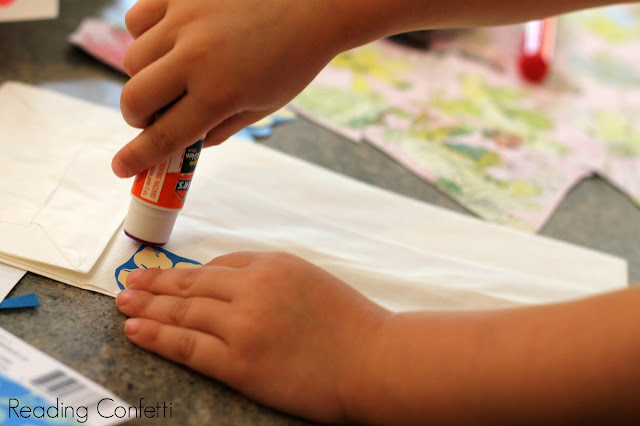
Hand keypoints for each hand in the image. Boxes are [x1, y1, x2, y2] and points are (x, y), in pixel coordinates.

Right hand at [112, 0, 341, 177]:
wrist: (313, 4)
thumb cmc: (293, 59)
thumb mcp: (263, 107)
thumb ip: (220, 129)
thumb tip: (185, 142)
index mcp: (219, 94)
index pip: (164, 136)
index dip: (137, 158)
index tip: (121, 167)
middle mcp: (195, 57)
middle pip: (134, 100)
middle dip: (137, 118)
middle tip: (154, 117)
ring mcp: (184, 21)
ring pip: (132, 60)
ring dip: (144, 77)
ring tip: (174, 73)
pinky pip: (136, 19)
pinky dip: (145, 36)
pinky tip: (170, 40)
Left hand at [115, 251, 390, 422]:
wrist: (376, 360)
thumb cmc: (353, 323)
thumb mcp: (311, 281)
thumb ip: (271, 277)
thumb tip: (229, 280)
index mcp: (273, 265)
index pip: (219, 264)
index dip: (189, 273)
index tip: (170, 278)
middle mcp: (252, 288)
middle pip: (192, 283)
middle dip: (156, 282)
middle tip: (129, 281)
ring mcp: (243, 325)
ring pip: (184, 311)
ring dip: (148, 305)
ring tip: (123, 302)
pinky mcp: (239, 362)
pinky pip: (188, 346)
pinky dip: (158, 336)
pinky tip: (135, 329)